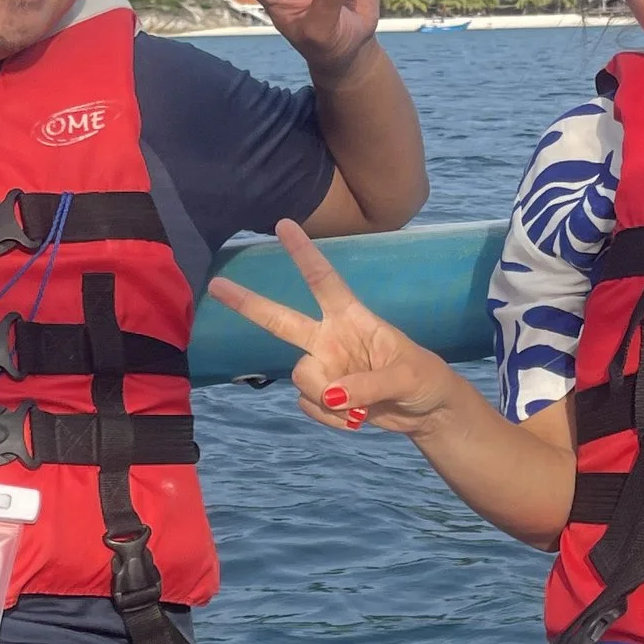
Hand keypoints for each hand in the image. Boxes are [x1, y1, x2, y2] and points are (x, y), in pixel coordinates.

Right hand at [205, 219, 450, 435]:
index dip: (304, 254)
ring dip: (326, 398)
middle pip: (281, 320)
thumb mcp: (405, 376)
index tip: (284, 225)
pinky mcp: (323, 396)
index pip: (323, 281)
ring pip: (301, 378)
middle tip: (217, 284)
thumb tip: (329, 394)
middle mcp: (330, 338)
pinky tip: (356, 418)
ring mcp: (324, 368)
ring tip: (361, 408)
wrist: (426, 414)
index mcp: (352, 318)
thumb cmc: (422, 379)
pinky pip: (309, 406)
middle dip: (249, 303)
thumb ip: (367, 384)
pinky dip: (332, 418)